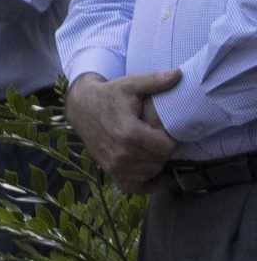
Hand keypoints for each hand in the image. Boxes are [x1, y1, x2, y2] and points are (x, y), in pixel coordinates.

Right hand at [68, 71, 181, 192]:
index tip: (162, 130)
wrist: (80, 107)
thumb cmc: (109, 95)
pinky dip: (144, 181)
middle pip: (159, 161)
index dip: (169, 139)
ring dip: (154, 163)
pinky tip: (147, 168)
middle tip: (156, 137)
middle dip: (162, 150)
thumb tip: (179, 74)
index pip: (166, 148)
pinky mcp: (109, 171)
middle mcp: (121, 153)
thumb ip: (154, 81)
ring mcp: (114, 165)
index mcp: (129, 133)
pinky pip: (135, 186)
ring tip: (149, 148)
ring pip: (150, 172)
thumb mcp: (130, 85)